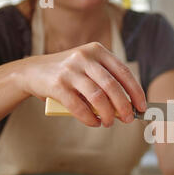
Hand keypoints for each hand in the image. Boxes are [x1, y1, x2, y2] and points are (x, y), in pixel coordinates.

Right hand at [19, 42, 146, 126]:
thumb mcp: (88, 70)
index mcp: (97, 51)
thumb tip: (126, 109)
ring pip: (97, 96)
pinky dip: (89, 118)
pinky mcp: (57, 84)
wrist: (31, 72)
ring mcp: (70, 70)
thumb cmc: (68, 75)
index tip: (142, 106)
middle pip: (112, 85)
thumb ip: (106, 84)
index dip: (135, 91)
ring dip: (107, 114)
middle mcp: (84, 57)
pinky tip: (94, 123)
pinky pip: (78, 106)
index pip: (123, 72)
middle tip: (128, 119)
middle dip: (124, 106)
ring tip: (109, 123)